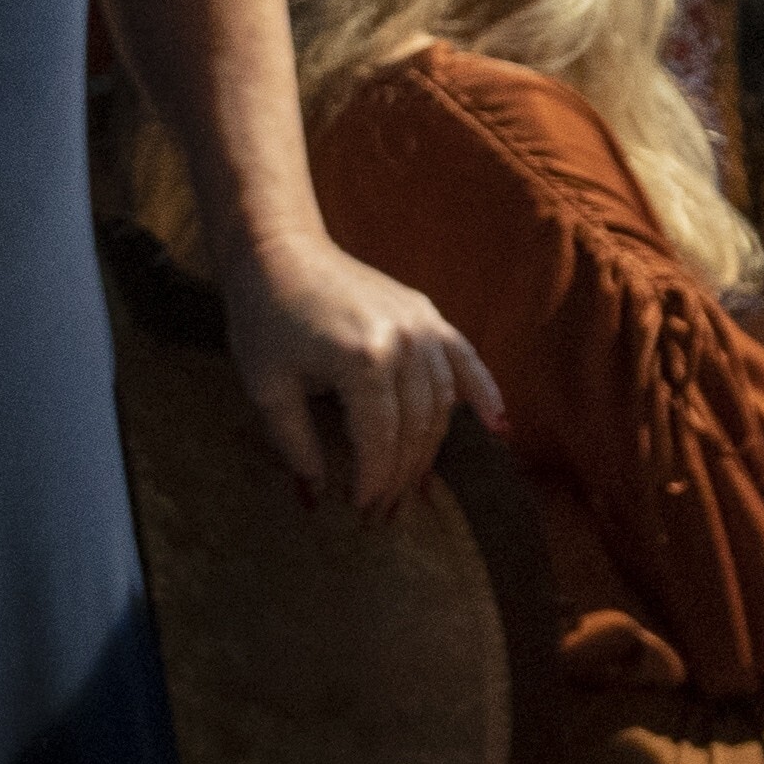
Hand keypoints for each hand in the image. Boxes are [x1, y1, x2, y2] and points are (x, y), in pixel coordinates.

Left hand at [223, 230, 500, 517]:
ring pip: (442, 402)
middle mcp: (403, 343)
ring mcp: (422, 326)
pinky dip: (484, 394)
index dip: (373, 479)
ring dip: (432, 449)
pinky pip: (465, 360)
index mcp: (362, 360)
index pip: (380, 439)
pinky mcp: (427, 314)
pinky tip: (500, 427)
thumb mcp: (266, 386)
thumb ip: (294, 442)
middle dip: (401, 475)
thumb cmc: (263, 318)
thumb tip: (316, 495)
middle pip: (416, 426)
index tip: (360, 510)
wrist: (280, 252)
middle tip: (384, 512)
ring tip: (416, 487)